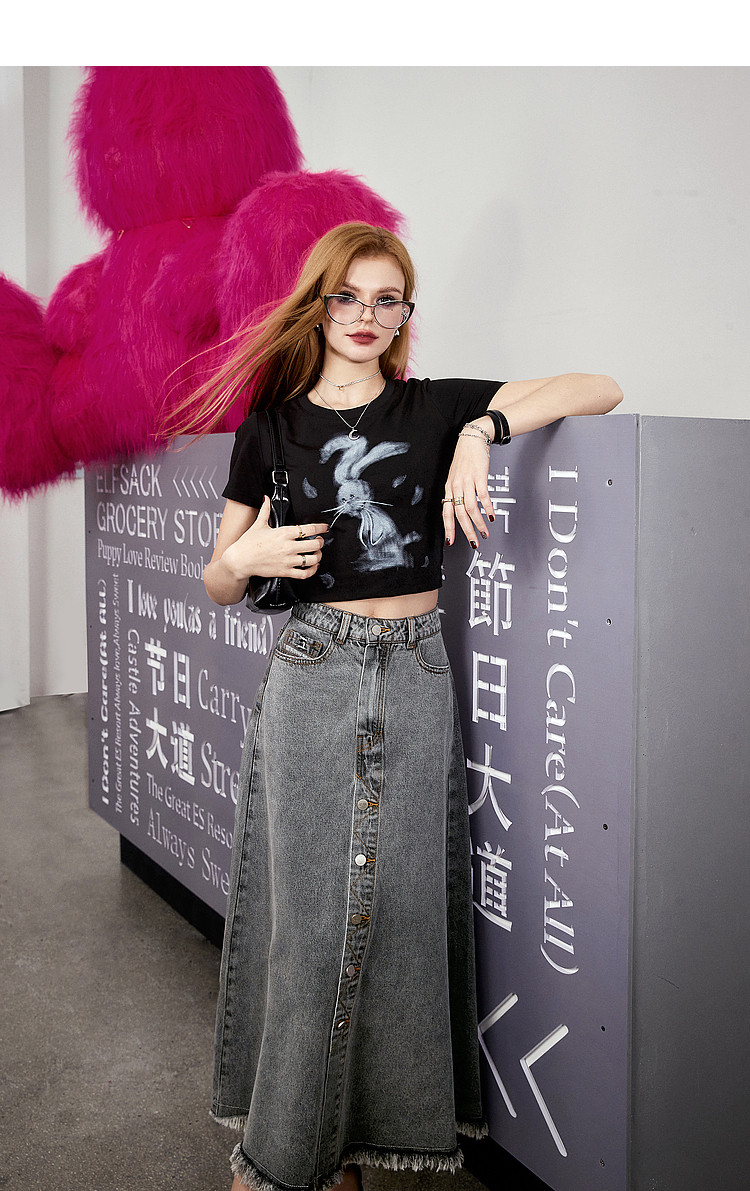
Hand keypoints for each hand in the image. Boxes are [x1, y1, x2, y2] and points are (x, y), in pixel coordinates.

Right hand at [225, 496, 328, 579]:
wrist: (239, 560)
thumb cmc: (248, 543)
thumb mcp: (258, 525)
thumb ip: (265, 510)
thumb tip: (266, 498)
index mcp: (283, 533)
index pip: (308, 529)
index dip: (320, 528)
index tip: (324, 528)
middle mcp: (288, 547)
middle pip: (315, 544)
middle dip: (320, 542)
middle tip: (319, 541)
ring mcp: (287, 560)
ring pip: (312, 559)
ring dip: (318, 556)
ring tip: (317, 553)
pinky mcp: (285, 572)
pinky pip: (304, 574)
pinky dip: (312, 570)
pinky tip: (312, 566)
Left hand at [443, 427, 493, 547]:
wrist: (471, 440)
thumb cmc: (464, 459)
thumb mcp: (455, 477)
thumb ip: (457, 493)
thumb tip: (460, 511)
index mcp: (449, 488)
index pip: (446, 512)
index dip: (448, 528)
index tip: (450, 541)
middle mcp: (456, 486)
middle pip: (459, 513)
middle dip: (466, 530)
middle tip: (473, 542)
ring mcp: (467, 481)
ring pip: (471, 508)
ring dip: (478, 523)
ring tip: (484, 532)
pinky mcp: (479, 477)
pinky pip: (483, 496)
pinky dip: (488, 508)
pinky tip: (491, 515)